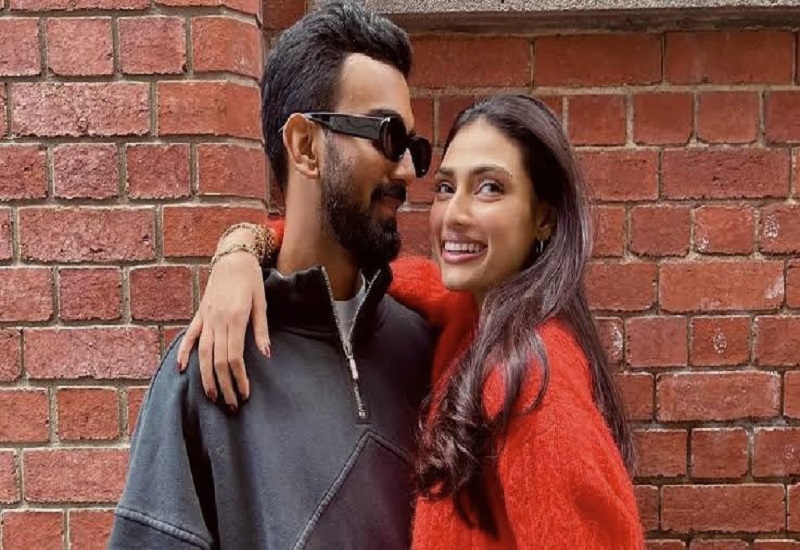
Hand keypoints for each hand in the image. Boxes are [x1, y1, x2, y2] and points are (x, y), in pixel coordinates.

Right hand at [176, 251, 269, 409]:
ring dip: (205, 377)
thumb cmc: (251, 280)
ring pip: (202, 353)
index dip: (239, 378)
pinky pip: (189, 336)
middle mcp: (217, 321)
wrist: (233, 258)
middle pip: (217, 361)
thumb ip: (261, 329)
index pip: (234, 357)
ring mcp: (205, 318)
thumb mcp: (262, 302)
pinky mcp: (199, 315)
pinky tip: (180, 369)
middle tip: (231, 405)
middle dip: (224, 385)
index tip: (245, 394)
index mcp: (234, 319)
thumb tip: (267, 354)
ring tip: (212, 396)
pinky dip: (183, 353)